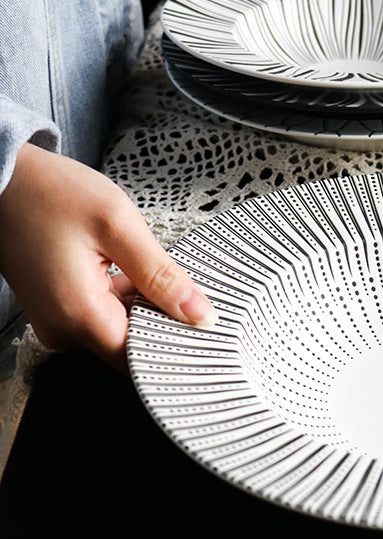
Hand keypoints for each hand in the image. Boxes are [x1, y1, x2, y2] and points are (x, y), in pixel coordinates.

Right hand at [0, 144, 217, 372]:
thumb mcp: (119, 225)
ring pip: (121, 328)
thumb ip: (162, 275)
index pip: (140, 359)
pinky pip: (104, 314)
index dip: (177, 344)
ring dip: (147, 305)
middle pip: (132, 344)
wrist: (1, 178)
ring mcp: (58, 319)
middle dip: (165, 319)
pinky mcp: (59, 307)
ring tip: (162, 272)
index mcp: (78, 314)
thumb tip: (201, 315)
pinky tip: (140, 270)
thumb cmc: (50, 193)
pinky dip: (128, 296)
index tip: (206, 326)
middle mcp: (63, 328)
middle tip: (192, 289)